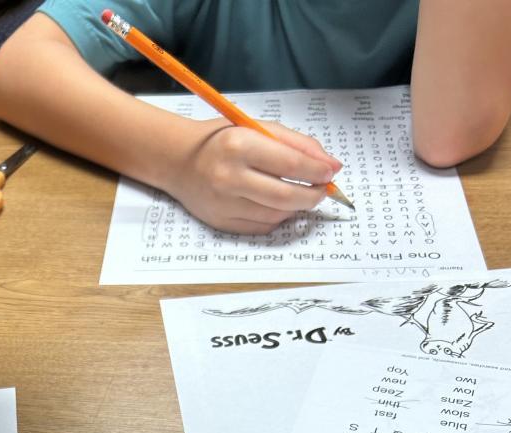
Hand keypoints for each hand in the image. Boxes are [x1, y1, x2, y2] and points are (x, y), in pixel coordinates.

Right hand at [165, 119, 341, 233]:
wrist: (179, 161)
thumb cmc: (223, 139)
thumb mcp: (257, 128)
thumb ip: (295, 143)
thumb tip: (330, 165)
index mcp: (239, 145)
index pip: (290, 163)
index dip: (317, 171)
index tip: (331, 173)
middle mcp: (229, 177)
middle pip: (285, 196)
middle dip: (312, 196)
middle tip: (323, 191)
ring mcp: (223, 204)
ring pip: (276, 215)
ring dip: (296, 208)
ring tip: (301, 195)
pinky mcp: (221, 222)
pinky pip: (261, 226)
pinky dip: (277, 218)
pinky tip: (278, 205)